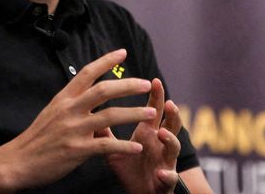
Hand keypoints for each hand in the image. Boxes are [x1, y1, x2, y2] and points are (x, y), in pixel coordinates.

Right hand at [0, 49, 157, 188]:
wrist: (17, 161)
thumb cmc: (37, 137)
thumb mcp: (53, 112)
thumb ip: (74, 104)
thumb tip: (92, 95)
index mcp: (64, 98)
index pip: (88, 73)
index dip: (106, 61)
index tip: (123, 52)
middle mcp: (70, 109)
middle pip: (104, 90)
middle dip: (128, 85)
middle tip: (147, 83)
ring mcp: (74, 129)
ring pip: (110, 116)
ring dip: (134, 114)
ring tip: (151, 113)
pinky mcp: (77, 150)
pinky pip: (106, 146)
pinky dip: (124, 146)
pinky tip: (137, 147)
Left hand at [101, 78, 183, 193]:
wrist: (139, 193)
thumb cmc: (130, 168)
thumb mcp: (114, 148)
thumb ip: (104, 130)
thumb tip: (90, 111)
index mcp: (149, 133)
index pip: (154, 110)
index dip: (156, 96)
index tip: (154, 81)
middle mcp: (160, 143)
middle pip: (171, 123)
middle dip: (172, 113)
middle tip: (169, 102)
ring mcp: (165, 161)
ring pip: (174, 147)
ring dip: (171, 139)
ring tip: (163, 133)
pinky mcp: (166, 181)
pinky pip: (169, 177)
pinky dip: (167, 175)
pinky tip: (161, 173)